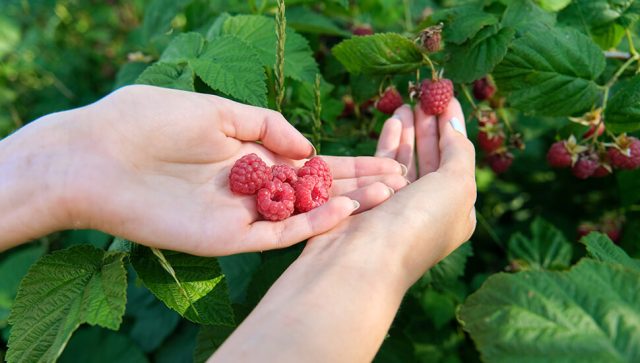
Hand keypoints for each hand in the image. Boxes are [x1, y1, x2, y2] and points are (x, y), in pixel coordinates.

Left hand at [0, 85, 407, 254]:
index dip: (347, 161)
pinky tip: (345, 212)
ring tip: (387, 197)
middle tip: (401, 183)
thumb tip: (308, 145)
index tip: (387, 158)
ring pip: (304, 214)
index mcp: (249, 154)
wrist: (96, 156)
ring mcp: (242, 215)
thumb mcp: (216, 110)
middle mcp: (252, 187)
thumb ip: (265, 125)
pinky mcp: (229, 238)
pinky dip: (312, 225)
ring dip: (346, 207)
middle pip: (315, 189)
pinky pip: (278, 234)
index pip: (309, 161)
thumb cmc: (147, 121)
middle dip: (358, 185)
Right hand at [212, 99, 475, 361]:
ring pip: (402, 159)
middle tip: (425, 95)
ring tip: (407, 102)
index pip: (457, 161)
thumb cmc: (416, 225)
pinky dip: (386, 142)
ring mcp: (393, 206)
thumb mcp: (455, 186)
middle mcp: (425, 210)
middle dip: (428, 127)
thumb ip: (459, 151)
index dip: (452, 129)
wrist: (361, 261)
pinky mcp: (365, 200)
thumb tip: (455, 124)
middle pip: (429, 159)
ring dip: (407, 131)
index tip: (447, 99)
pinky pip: (378, 166)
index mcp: (455, 212)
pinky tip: (392, 120)